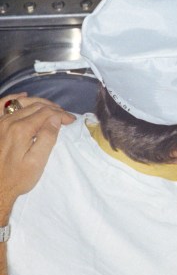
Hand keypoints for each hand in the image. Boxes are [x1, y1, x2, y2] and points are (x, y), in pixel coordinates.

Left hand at [0, 95, 71, 224]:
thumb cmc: (19, 177)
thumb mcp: (38, 161)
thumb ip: (47, 137)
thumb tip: (56, 119)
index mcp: (21, 129)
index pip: (46, 113)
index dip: (61, 115)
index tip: (71, 121)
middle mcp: (8, 122)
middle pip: (36, 106)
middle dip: (53, 109)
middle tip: (65, 117)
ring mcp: (0, 123)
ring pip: (22, 103)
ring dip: (39, 103)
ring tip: (52, 110)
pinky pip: (3, 105)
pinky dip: (14, 98)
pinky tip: (23, 96)